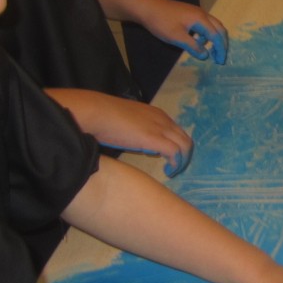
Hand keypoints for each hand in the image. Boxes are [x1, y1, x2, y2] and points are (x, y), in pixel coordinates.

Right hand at [53, 90, 194, 177]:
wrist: (97, 112)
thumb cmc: (106, 116)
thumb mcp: (130, 122)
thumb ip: (139, 130)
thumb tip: (142, 143)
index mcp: (157, 114)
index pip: (177, 131)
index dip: (175, 145)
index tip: (168, 157)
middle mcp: (163, 120)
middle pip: (185, 139)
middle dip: (184, 155)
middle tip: (174, 167)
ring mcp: (160, 129)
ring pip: (185, 146)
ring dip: (182, 161)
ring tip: (172, 171)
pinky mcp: (155, 139)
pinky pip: (176, 152)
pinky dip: (176, 163)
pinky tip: (168, 170)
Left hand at [138, 0, 229, 65]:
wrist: (146, 7)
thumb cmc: (161, 22)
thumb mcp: (177, 37)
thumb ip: (193, 47)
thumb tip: (206, 56)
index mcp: (200, 19)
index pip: (216, 35)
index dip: (220, 49)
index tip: (220, 62)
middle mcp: (202, 13)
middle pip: (219, 28)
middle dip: (222, 44)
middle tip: (219, 57)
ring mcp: (196, 11)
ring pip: (213, 25)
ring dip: (215, 38)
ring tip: (211, 51)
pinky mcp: (190, 12)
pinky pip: (205, 24)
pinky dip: (207, 34)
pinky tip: (199, 41)